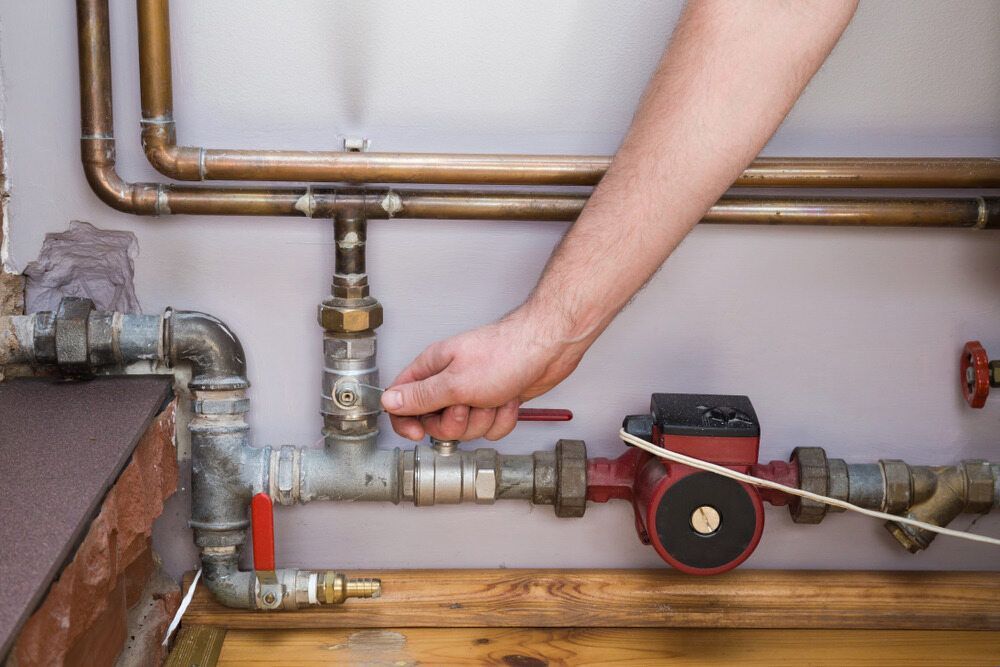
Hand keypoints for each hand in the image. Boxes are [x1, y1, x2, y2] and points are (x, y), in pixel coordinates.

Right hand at [381, 306, 587, 440]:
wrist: (548, 349)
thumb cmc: (505, 354)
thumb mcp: (455, 382)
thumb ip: (420, 396)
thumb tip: (389, 402)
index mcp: (432, 368)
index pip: (401, 400)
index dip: (406, 421)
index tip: (418, 434)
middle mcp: (450, 380)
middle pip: (435, 422)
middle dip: (456, 423)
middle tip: (468, 406)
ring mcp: (473, 391)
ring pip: (466, 428)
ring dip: (483, 419)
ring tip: (494, 398)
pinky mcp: (495, 400)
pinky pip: (489, 427)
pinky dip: (502, 419)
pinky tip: (509, 400)